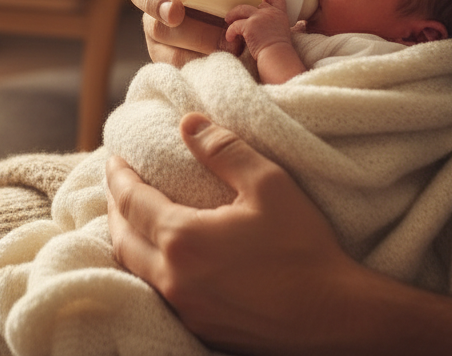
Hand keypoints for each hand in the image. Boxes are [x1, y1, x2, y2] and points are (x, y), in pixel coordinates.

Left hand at [106, 112, 354, 353]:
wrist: (337, 319)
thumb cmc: (304, 248)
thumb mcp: (268, 184)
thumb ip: (224, 149)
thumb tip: (187, 123)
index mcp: (184, 240)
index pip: (132, 201)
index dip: (119, 176)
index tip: (115, 156)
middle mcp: (174, 279)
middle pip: (122, 237)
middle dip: (114, 206)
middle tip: (117, 181)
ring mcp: (186, 309)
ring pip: (134, 268)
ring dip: (126, 236)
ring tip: (132, 214)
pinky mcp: (201, 328)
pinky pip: (155, 291)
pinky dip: (145, 264)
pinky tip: (160, 254)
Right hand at [129, 0, 283, 67]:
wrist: (247, 45)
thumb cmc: (244, 1)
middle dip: (156, 0)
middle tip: (175, 12)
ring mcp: (157, 23)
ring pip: (160, 29)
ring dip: (193, 37)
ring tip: (226, 46)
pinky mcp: (162, 55)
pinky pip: (170, 60)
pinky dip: (195, 61)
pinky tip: (218, 64)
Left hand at [224, 0, 291, 55]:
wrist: (277, 56)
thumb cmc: (280, 51)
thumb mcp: (283, 33)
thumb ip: (275, 26)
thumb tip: (264, 29)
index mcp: (280, 15)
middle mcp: (269, 13)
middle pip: (255, 5)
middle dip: (247, 10)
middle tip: (238, 15)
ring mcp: (258, 17)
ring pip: (241, 9)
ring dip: (233, 14)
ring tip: (228, 20)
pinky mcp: (249, 25)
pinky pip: (235, 25)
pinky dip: (230, 32)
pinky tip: (230, 38)